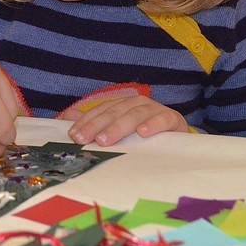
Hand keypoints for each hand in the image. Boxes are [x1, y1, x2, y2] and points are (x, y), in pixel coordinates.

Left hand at [63, 95, 188, 145]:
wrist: (178, 141)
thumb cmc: (143, 137)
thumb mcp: (118, 132)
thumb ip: (93, 123)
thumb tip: (67, 117)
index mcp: (122, 105)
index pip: (100, 111)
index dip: (86, 122)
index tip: (73, 136)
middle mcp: (137, 103)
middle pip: (114, 112)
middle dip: (97, 125)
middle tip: (84, 139)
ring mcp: (155, 109)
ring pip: (134, 115)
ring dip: (119, 127)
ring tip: (105, 140)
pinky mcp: (173, 119)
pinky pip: (163, 119)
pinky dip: (153, 124)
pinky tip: (143, 133)